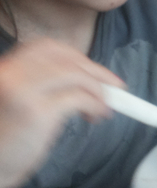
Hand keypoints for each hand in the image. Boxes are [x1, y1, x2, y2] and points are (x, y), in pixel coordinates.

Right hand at [0, 38, 124, 187]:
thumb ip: (43, 85)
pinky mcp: (36, 111)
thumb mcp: (20, 101)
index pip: (47, 48)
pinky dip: (96, 104)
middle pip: (65, 60)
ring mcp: (23, 89)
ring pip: (75, 76)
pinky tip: (98, 115)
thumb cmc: (6, 139)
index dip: (76, 57)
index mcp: (6, 67)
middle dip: (96, 72)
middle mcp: (12, 73)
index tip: (95, 70)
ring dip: (98, 90)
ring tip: (105, 106)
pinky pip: (78, 97)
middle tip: (115, 86)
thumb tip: (88, 80)